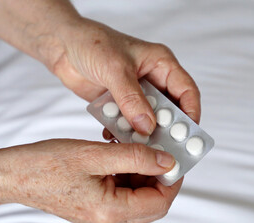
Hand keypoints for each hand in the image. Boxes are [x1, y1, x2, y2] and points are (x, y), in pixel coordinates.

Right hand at [0, 139, 180, 222]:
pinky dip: (130, 174)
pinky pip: (125, 194)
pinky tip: (124, 155)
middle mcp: (108, 221)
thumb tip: (166, 161)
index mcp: (109, 212)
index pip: (158, 202)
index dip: (172, 180)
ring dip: (145, 173)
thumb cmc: (46, 165)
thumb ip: (135, 157)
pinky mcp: (98, 209)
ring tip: (139, 148)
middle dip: (160, 176)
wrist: (17, 174)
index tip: (176, 158)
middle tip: (160, 150)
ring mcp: (103, 217)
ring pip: (139, 197)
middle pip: (151, 203)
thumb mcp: (95, 154)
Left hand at [52, 18, 200, 135]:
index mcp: (160, 64)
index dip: (191, 113)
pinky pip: (128, 123)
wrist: (62, 46)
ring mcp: (136, 93)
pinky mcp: (120, 103)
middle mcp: (152, 80)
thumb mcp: (116, 70)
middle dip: (167, 129)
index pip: (186, 91)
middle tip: (163, 148)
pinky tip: (114, 137)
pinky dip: (123, 132)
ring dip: (142, 133)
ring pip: (148, 119)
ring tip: (135, 145)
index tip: (188, 135)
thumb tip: (148, 127)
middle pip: (170, 110)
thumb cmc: (92, 43)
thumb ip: (132, 99)